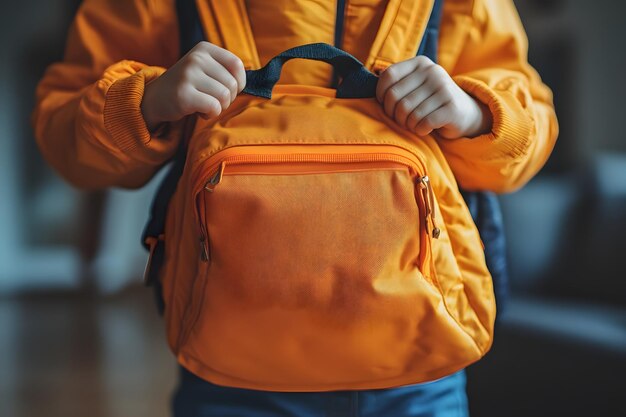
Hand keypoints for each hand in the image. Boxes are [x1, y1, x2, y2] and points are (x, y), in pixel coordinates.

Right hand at [141, 41, 245, 131]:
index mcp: (204, 48)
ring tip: (203, 104)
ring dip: (218, 107)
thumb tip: (255, 81)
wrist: (155, 98)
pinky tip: (198, 111)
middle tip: (211, 100)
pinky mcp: (183, 94)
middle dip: (227, 98)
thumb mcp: (205, 69)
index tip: (228, 90)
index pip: (237, 65)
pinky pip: (214, 107)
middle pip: (232, 84)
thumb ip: (226, 70)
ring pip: (224, 97)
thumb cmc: (188, 86)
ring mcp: (188, 75)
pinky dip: (210, 114)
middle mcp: (196, 57)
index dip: (239, 83)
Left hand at [376, 56, 491, 138]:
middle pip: (395, 97)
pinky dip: (420, 130)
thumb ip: (396, 83)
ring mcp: (444, 88)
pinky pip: (423, 123)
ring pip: (408, 112)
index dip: (380, 95)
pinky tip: (425, 128)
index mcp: (420, 63)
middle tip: (401, 120)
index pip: (388, 76)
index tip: (385, 105)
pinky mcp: (452, 107)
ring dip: (407, 124)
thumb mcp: (415, 85)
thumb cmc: (430, 101)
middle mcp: (433, 71)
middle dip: (393, 114)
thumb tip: (369, 88)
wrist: (464, 112)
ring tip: (414, 124)